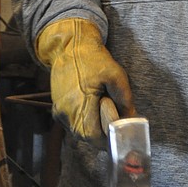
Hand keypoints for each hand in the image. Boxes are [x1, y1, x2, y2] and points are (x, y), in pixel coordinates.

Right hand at [35, 18, 135, 143]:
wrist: (71, 48)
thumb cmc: (94, 60)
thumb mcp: (116, 76)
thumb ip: (124, 101)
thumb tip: (130, 120)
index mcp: (79, 105)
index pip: (93, 137)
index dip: (107, 139)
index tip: (118, 135)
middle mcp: (65, 113)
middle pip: (85, 138)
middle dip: (101, 135)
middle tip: (113, 125)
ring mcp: (59, 112)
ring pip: (78, 133)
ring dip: (92, 129)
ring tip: (103, 114)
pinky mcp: (57, 109)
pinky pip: (72, 125)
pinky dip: (84, 123)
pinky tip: (92, 110)